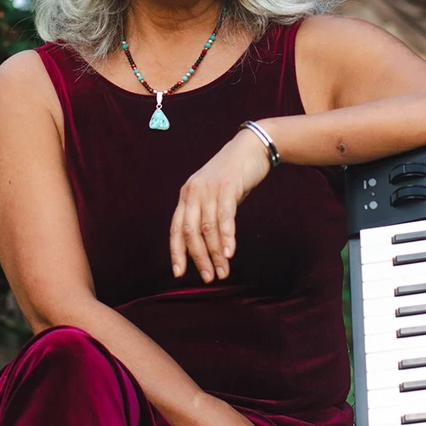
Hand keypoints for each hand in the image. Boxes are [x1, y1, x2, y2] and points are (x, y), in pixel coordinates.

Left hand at [170, 127, 271, 282]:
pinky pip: (224, 217)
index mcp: (186, 196)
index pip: (175, 229)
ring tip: (222, 271)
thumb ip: (207, 215)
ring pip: (208, 228)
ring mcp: (209, 189)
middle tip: (208, 277)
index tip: (179, 273)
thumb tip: (207, 245)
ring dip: (215, 253)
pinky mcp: (227, 187)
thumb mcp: (213, 194)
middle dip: (199, 258)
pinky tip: (230, 253)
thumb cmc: (233, 175)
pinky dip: (226, 237)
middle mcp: (193, 192)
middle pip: (190, 232)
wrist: (250, 147)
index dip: (176, 252)